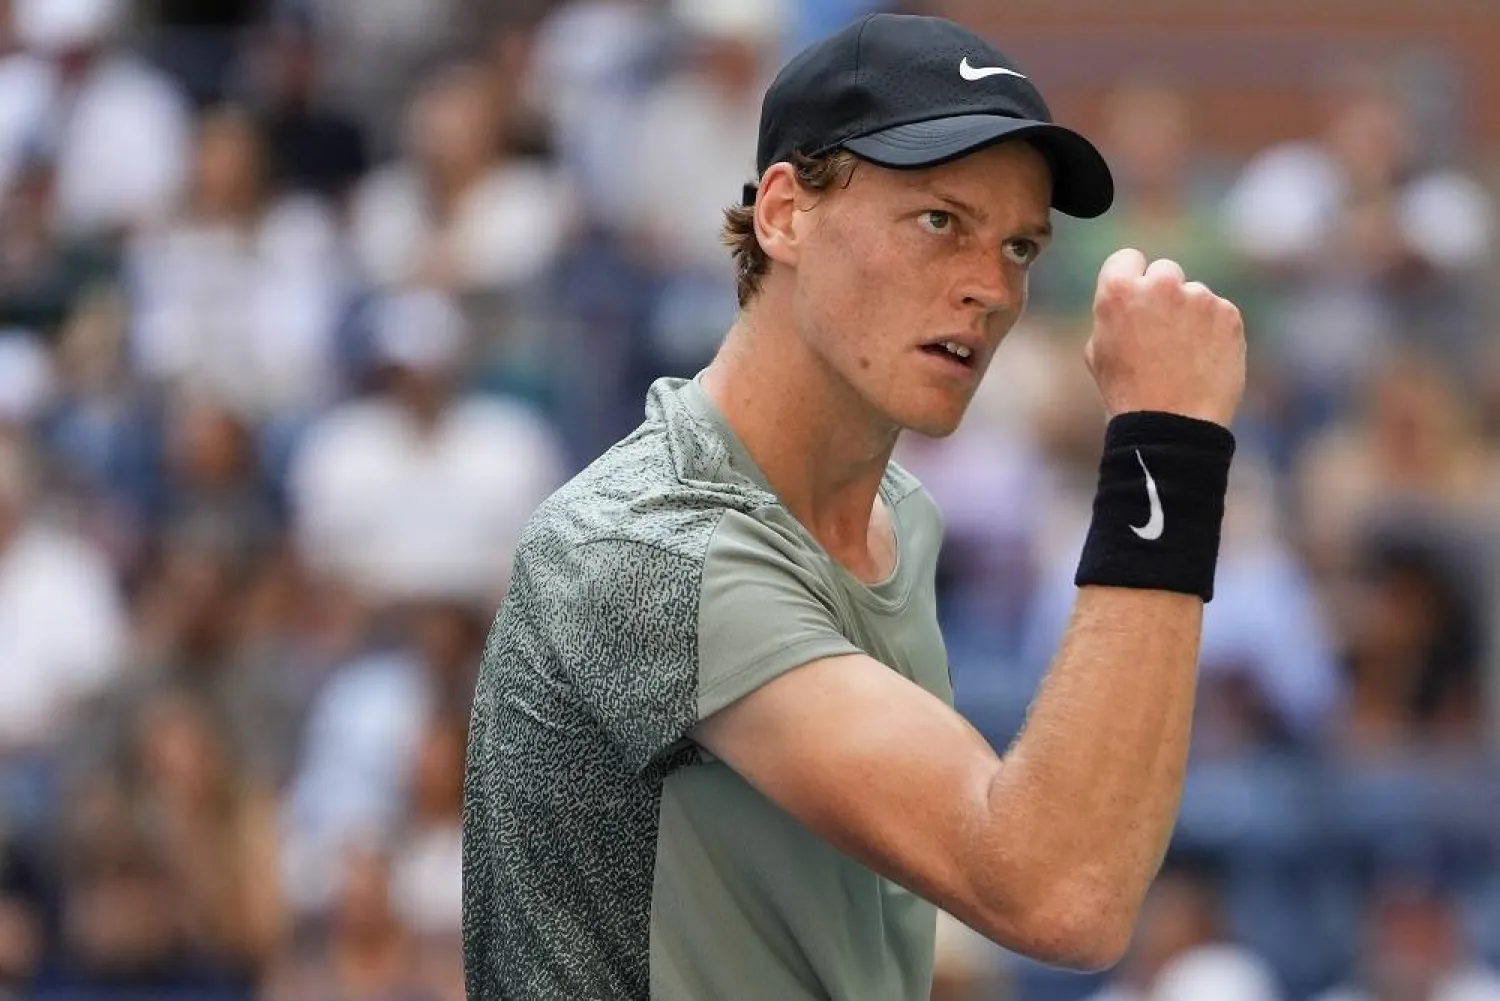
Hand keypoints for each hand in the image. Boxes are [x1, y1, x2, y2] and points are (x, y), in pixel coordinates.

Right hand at [1085, 249, 1245, 428]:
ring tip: (1183, 356)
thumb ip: (1114, 313)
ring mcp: (1199, 297)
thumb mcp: (1098, 349)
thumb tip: (1131, 299)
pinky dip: (1213, 331)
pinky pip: (1219, 313)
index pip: (1127, 258)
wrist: (1172, 424)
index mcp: (1119, 290)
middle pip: (1165, 271)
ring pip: (1194, 295)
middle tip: (1160, 332)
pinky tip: (1203, 360)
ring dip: (1190, 315)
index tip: (1136, 300)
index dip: (1130, 280)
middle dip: (1163, 294)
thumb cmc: (1127, 391)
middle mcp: (1161, 284)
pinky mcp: (1228, 314)